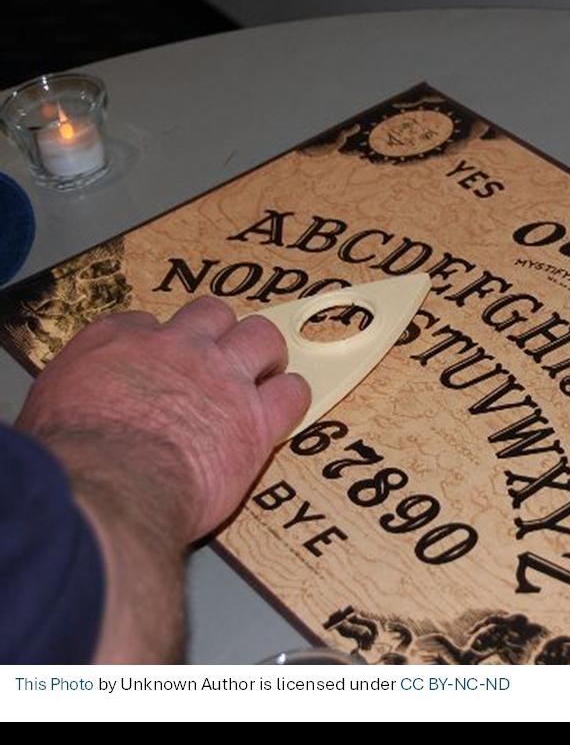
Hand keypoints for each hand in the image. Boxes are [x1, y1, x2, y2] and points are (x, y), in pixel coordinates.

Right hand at [16, 297, 309, 540]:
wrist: (111, 482)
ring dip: (265, 353)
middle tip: (223, 356)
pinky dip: (292, 397)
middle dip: (220, 332)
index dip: (160, 342)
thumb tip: (78, 408)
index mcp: (118, 341)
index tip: (163, 360)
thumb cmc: (73, 456)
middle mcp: (176, 348)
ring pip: (262, 336)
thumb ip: (78, 393)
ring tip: (264, 370)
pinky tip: (285, 407)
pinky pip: (291, 392)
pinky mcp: (256, 417)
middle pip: (213, 314)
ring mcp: (222, 377)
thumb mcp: (51, 407)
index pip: (148, 323)